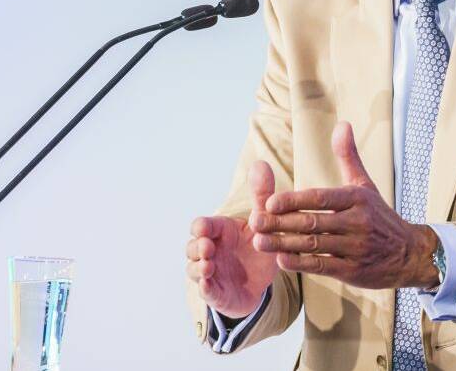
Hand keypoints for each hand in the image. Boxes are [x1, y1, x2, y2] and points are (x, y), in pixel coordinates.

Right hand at [186, 160, 278, 317]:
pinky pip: (204, 291)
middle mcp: (210, 251)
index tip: (205, 229)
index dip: (200, 227)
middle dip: (197, 247)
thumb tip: (261, 163)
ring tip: (209, 265)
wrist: (263, 282)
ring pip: (193, 269)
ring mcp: (210, 273)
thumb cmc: (259, 247)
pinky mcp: (215, 292)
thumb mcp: (264, 222)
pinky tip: (208, 283)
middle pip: (191, 247)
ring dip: (198, 267)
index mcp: (219, 232)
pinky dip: (204, 287)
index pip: (201, 226)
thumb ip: (262, 195)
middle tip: (207, 247)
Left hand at [249, 121, 439, 289]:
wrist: (409, 254)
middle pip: (312, 222)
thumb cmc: (380, 217)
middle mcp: (357, 222)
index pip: (320, 198)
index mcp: (357, 199)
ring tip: (260, 242)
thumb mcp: (366, 185)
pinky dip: (300, 264)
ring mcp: (355, 248)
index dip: (293, 201)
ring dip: (284, 244)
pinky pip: (322, 266)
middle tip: (255, 222)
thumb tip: (342, 124)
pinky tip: (281, 260)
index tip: (269, 202)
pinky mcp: (353, 270)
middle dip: (280, 223)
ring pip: (313, 245)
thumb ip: (348, 156)